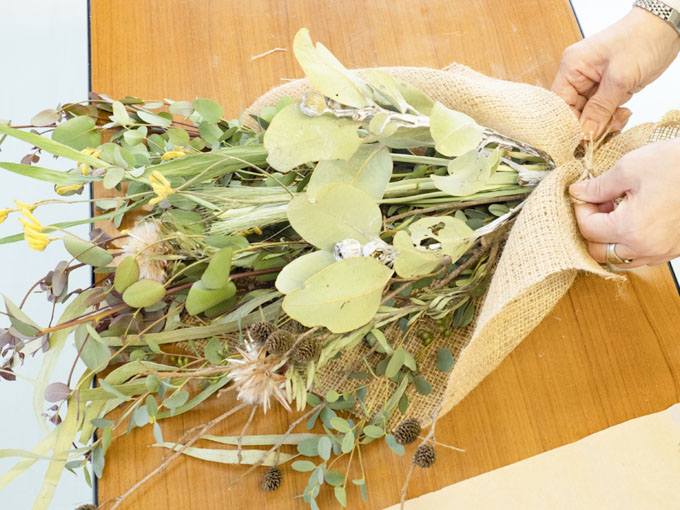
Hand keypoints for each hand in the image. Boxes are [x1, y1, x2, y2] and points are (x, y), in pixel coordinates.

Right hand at [552, 7, 679, 138]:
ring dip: (604, 122)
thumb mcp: (620, 78)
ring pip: (590, 114)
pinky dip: (612, 117)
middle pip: (574, 112)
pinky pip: (603, 110)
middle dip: (591, 124)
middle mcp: (578, 75)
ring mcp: (593, 82)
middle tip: (607, 130)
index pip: (560, 104)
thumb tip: (586, 133)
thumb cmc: (642, 39)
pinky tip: (625, 112)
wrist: (667, 27)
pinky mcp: (608, 87)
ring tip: (621, 118)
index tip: (584, 138)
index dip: (570, 123)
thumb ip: (600, 108)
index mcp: (572, 67)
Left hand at [569, 138, 679, 266]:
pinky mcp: (674, 250)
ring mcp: (662, 252)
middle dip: (591, 229)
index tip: (584, 195)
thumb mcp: (631, 167)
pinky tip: (634, 218)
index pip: (588, 229)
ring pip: (619, 259)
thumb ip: (599, 186)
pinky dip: (629, 243)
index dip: (581, 210)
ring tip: (616, 211)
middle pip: (599, 252)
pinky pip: (642, 256)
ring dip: (609, 239)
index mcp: (631, 228)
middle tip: (597, 204)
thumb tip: (579, 193)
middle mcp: (646, 247)